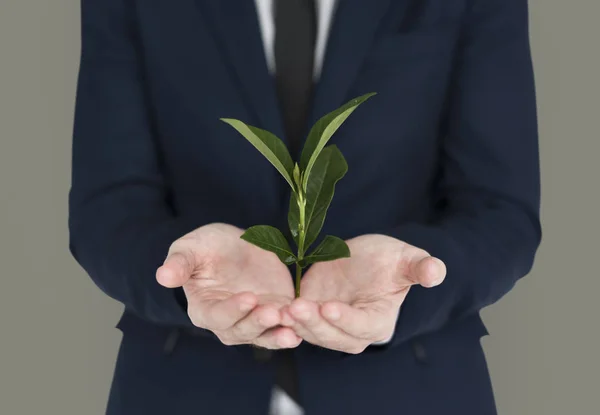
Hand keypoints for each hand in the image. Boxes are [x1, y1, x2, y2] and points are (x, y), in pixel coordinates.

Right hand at [156, 223, 300, 348]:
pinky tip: (305, 328)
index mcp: (204, 309)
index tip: (249, 298)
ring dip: (279, 334)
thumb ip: (180, 264)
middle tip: (274, 311)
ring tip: (294, 329)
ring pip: (265, 335)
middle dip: (259, 323)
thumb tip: (162, 276)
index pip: (217, 316)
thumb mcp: (191, 248)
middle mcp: (228, 322)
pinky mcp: (275, 313)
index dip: (233, 310)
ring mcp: (253, 320)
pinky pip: (284, 327)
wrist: (235, 245)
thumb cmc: (206, 247)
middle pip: (242, 330)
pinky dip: (294, 329)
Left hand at [281, 234, 445, 353]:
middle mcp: (354, 331)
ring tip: (283, 308)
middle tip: (297, 307)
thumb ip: (420, 267)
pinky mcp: (312, 314)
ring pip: (312, 332)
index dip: (346, 320)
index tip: (329, 307)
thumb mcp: (405, 258)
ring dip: (297, 323)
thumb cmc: (389, 259)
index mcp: (378, 321)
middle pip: (334, 336)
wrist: (364, 258)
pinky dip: (285, 319)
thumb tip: (437, 271)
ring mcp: (330, 325)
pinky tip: (272, 308)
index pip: (362, 327)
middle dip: (315, 324)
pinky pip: (297, 323)